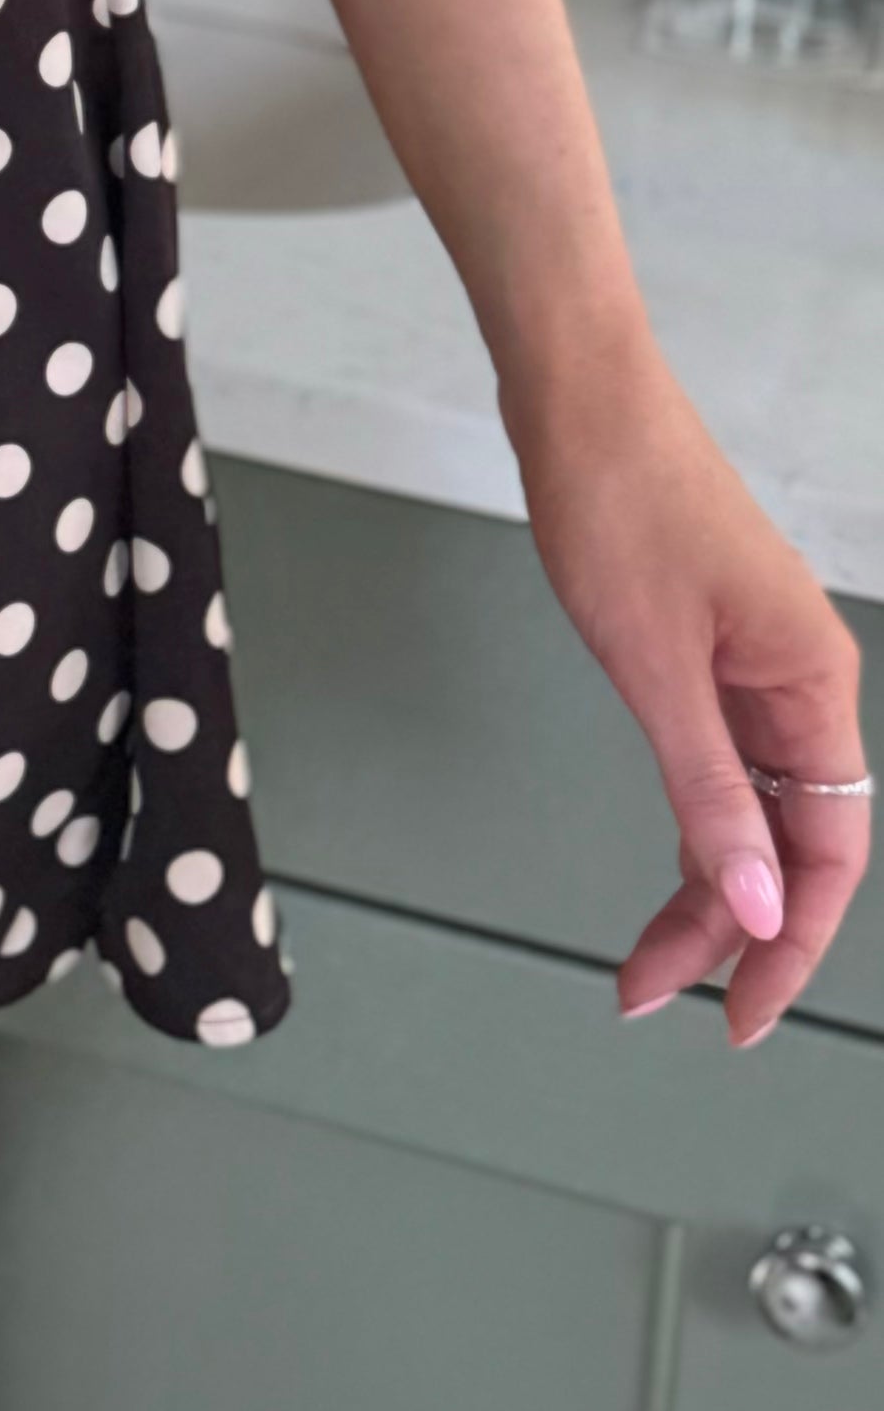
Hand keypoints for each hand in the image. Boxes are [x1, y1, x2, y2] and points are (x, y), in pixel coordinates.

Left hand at [502, 339, 870, 1041]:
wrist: (580, 396)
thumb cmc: (619, 498)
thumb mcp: (654, 665)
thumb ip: (709, 792)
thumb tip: (755, 907)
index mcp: (813, 684)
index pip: (830, 853)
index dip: (790, 944)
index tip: (743, 1015)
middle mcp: (799, 680)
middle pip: (793, 844)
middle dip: (736, 933)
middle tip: (670, 1000)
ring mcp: (756, 665)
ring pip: (753, 812)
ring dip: (707, 890)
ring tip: (648, 967)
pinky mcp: (711, 649)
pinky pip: (722, 765)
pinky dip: (696, 825)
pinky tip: (668, 876)